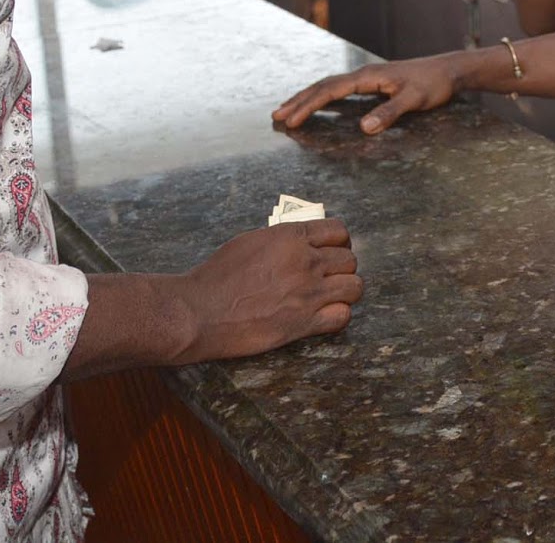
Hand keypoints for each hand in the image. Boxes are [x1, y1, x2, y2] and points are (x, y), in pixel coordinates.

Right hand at [176, 219, 362, 363]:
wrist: (200, 311)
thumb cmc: (217, 276)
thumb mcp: (251, 241)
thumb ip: (281, 241)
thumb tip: (298, 242)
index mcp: (291, 237)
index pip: (338, 231)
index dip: (339, 242)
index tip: (333, 250)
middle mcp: (306, 261)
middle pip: (350, 259)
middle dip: (342, 267)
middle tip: (329, 277)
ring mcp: (308, 293)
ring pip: (354, 286)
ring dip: (345, 291)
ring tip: (330, 297)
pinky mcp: (304, 323)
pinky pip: (343, 316)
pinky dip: (338, 316)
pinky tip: (324, 317)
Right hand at [273, 55, 461, 133]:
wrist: (448, 70)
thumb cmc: (433, 84)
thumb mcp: (414, 100)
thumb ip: (389, 113)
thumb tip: (363, 129)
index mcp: (368, 76)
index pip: (330, 91)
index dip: (308, 106)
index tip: (291, 120)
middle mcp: (363, 74)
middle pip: (322, 86)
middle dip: (299, 101)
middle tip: (276, 116)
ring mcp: (367, 77)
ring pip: (328, 85)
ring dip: (307, 97)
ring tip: (287, 109)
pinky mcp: (373, 82)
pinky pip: (339, 88)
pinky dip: (322, 95)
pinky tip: (318, 103)